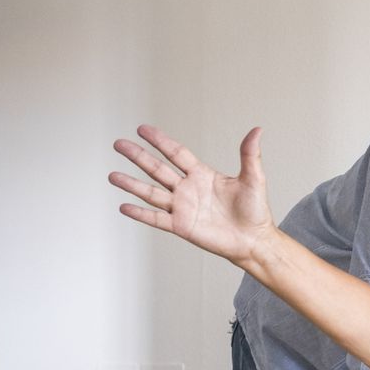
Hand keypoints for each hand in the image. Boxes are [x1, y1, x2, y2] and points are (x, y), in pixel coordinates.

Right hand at [109, 125, 274, 266]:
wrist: (254, 240)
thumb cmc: (255, 211)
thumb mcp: (254, 179)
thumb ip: (250, 155)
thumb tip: (257, 130)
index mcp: (202, 175)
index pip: (176, 153)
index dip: (160, 141)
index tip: (143, 129)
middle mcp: (188, 189)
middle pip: (157, 169)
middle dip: (138, 156)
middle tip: (119, 144)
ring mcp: (182, 208)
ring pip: (151, 193)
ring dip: (132, 184)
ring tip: (113, 176)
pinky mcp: (181, 226)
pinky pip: (156, 219)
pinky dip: (140, 214)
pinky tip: (124, 207)